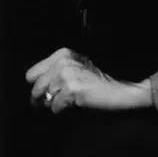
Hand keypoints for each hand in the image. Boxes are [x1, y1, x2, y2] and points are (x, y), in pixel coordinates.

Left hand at [25, 48, 151, 113]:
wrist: (121, 88)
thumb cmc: (99, 81)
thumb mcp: (77, 69)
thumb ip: (55, 73)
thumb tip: (35, 93)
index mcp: (63, 54)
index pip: (31, 74)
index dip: (39, 85)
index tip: (51, 90)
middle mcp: (63, 61)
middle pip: (36, 88)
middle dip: (45, 98)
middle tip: (63, 98)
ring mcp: (67, 74)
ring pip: (45, 99)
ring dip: (57, 103)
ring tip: (74, 98)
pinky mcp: (71, 88)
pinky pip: (55, 107)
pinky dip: (65, 109)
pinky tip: (79, 101)